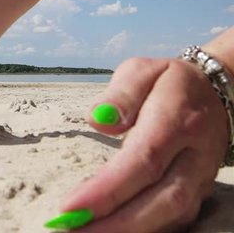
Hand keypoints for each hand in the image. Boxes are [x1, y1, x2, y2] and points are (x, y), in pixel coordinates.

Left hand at [61, 57, 229, 231]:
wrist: (218, 92)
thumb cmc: (168, 82)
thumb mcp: (142, 71)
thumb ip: (120, 94)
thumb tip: (98, 121)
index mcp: (177, 119)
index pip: (143, 160)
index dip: (108, 189)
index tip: (70, 207)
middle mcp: (194, 155)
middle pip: (161, 199)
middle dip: (116, 223)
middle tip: (73, 231)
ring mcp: (202, 178)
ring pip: (172, 216)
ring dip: (129, 231)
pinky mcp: (199, 193)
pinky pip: (177, 221)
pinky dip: (145, 230)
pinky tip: (113, 232)